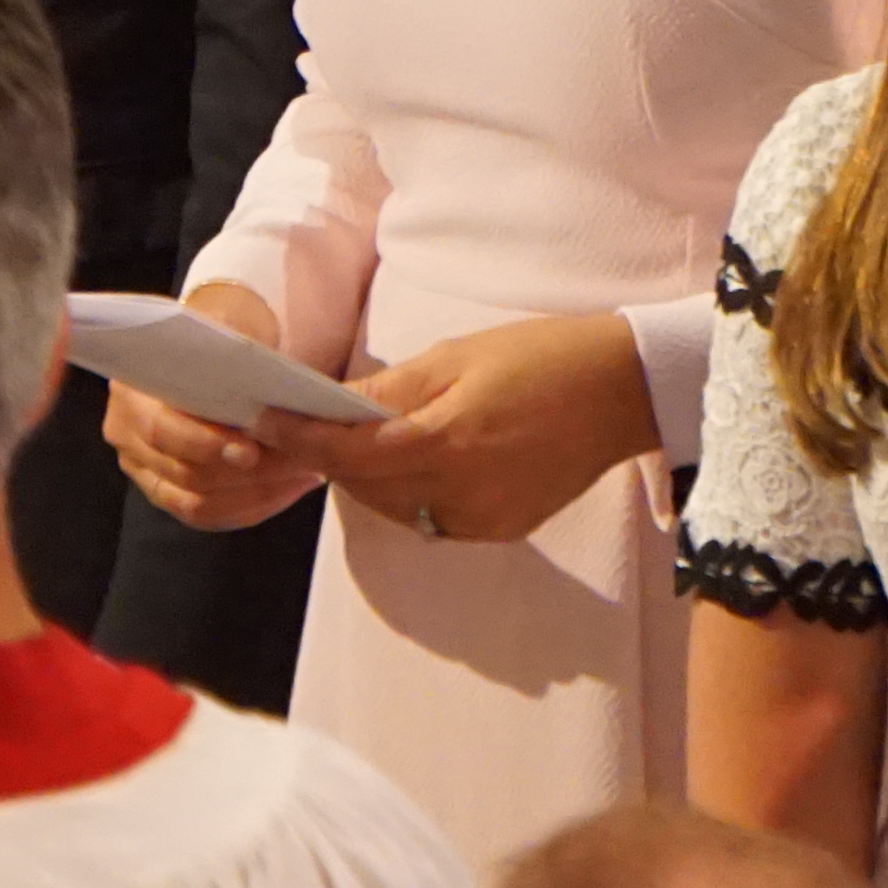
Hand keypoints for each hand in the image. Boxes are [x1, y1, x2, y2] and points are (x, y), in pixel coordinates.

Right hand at [104, 285, 322, 533]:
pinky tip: (287, 489)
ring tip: (304, 473)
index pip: (162, 429)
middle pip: (184, 472)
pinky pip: (208, 515)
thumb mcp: (226, 322)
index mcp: (130, 388)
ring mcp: (141, 466)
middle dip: (245, 474)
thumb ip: (232, 347)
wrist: (208, 351)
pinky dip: (251, 506)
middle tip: (297, 465)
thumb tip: (251, 375)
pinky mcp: (165, 491)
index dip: (206, 444)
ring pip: (198, 501)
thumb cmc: (219, 333)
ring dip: (256, 492)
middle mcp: (124, 431)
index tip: (252, 452)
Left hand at [257, 312, 657, 545]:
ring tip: (361, 442)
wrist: (624, 391)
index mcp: (446, 441)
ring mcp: (483, 518)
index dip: (299, 440)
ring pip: (395, 510)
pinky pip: (433, 521)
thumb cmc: (541, 357)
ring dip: (368, 480)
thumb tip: (327, 406)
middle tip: (306, 425)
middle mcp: (461, 492)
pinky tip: (415, 464)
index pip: (349, 453)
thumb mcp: (456, 357)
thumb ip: (388, 392)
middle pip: (366, 488)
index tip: (263, 422)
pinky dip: (411, 497)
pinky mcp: (503, 529)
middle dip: (331, 459)